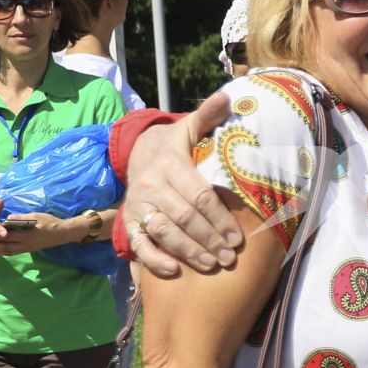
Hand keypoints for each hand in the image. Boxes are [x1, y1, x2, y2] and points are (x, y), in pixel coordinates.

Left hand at [0, 210, 75, 254]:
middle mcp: (26, 244)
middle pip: (6, 246)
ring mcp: (28, 248)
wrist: (63, 233)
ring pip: (9, 252)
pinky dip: (5, 253)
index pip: (8, 236)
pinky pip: (15, 253)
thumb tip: (7, 218)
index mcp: (27, 235)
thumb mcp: (36, 216)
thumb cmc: (50, 222)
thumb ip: (21, 218)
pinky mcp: (30, 249)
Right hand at [126, 91, 241, 277]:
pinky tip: (174, 270)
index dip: (219, 218)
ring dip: (188, 251)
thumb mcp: (189, 127)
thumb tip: (228, 97)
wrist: (137, 151)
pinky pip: (139, 243)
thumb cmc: (174, 144)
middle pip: (183, 217)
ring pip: (163, 232)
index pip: (199, 195)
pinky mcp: (130, 220)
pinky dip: (154, 259)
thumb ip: (208, 116)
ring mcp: (139, 204)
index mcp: (170, 164)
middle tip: (230, 257)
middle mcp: (151, 185)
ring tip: (211, 265)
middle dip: (209, 239)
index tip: (238, 238)